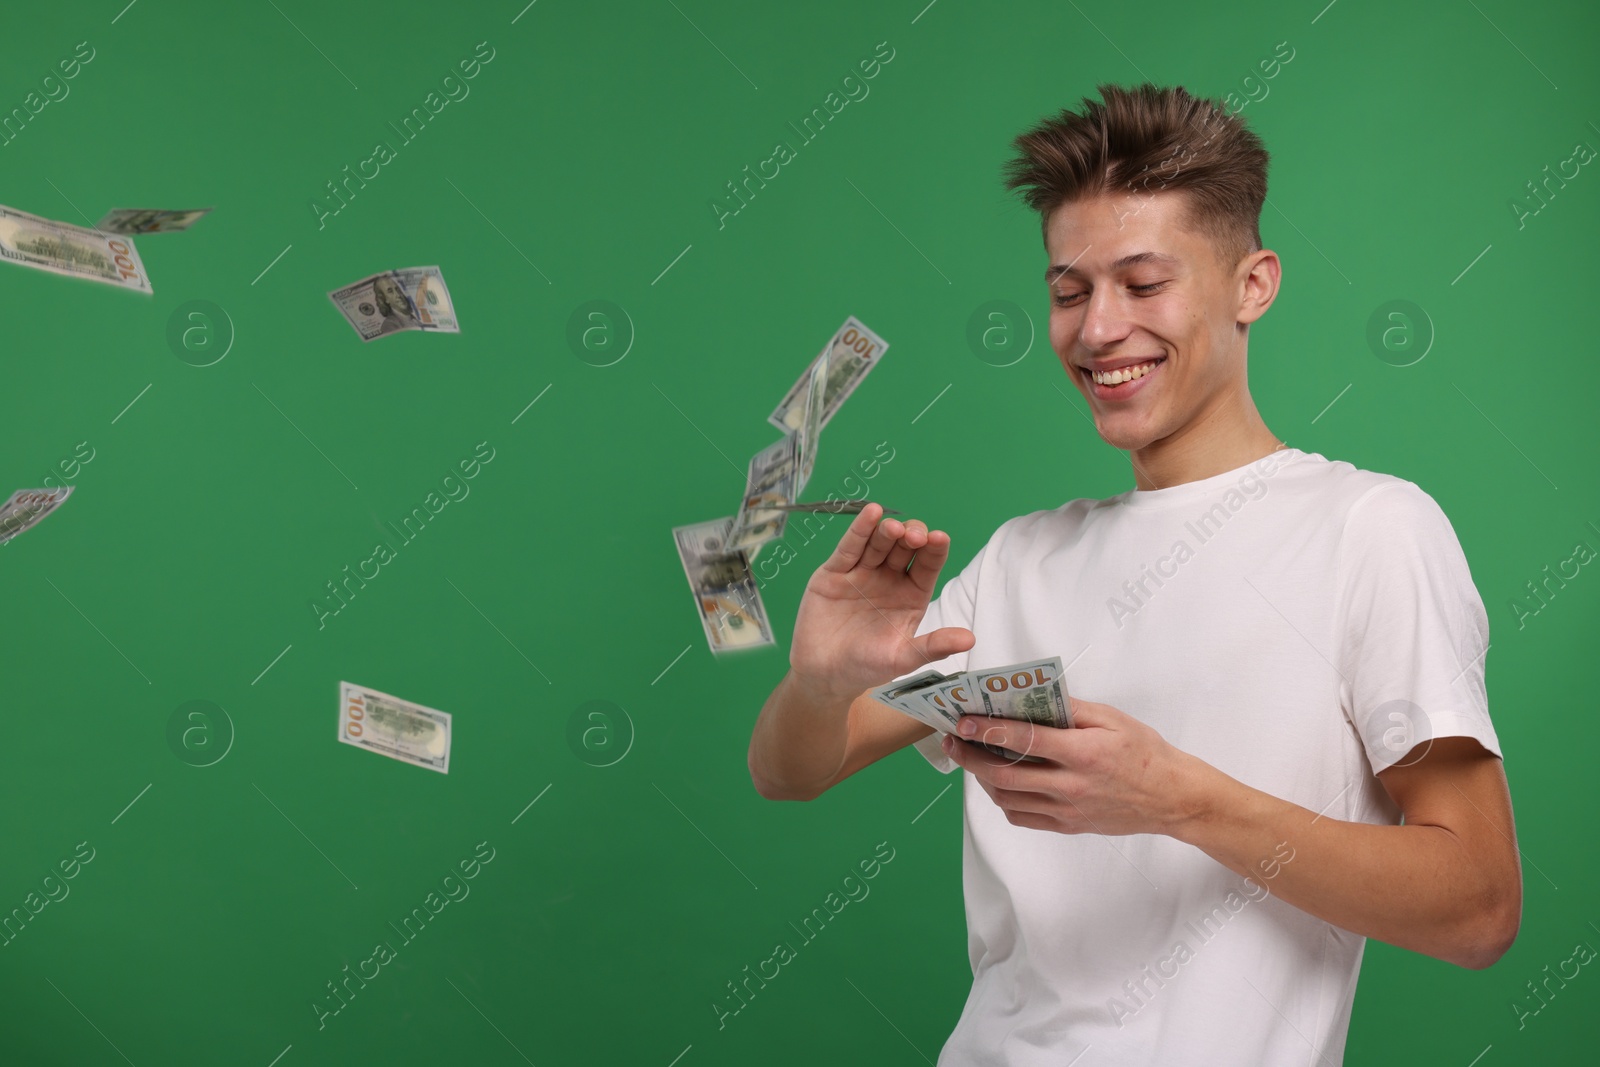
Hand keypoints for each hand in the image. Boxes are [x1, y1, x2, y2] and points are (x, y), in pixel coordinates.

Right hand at [789, 502, 974, 703]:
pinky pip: (849, 548)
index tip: (940, 538)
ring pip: (878, 543)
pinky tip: (870, 514)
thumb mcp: (903, 658)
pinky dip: (859, 530)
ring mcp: (862, 572)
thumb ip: (933, 646)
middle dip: (911, 537)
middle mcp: (889, 578)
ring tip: (893, 528)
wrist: (824, 675)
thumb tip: (970, 640)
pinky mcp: (835, 572)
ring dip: (886, 531)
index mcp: (911, 595)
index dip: (934, 550)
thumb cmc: (866, 667)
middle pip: (904, 547)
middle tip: (915, 536)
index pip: (927, 565)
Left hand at [939, 697, 1212, 837]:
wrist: (1172, 798)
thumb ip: (1070, 708)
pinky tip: (998, 782)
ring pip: (1008, 799)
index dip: (987, 729)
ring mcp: (1068, 811)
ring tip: (971, 758)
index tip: (963, 720)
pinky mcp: (1068, 826)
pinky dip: (1003, 801)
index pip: (1024, 739)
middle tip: (953, 740)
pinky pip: (1023, 818)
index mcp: (1083, 753)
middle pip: (1005, 774)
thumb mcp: (1112, 718)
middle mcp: (1071, 786)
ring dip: (982, 778)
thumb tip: (1031, 696)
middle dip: (971, 756)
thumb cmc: (1144, 752)